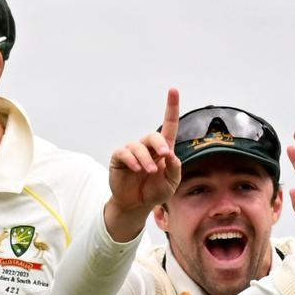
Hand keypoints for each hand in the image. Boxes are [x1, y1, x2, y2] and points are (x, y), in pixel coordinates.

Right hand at [105, 88, 182, 241]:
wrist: (136, 205)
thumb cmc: (154, 192)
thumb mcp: (171, 184)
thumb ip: (174, 169)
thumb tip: (171, 154)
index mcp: (163, 150)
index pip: (169, 125)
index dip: (171, 107)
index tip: (173, 90)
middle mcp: (148, 147)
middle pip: (154, 135)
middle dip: (160, 144)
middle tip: (164, 156)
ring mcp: (132, 151)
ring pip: (139, 146)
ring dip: (146, 159)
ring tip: (150, 172)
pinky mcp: (119, 158)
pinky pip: (124, 153)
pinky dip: (132, 160)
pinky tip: (136, 169)